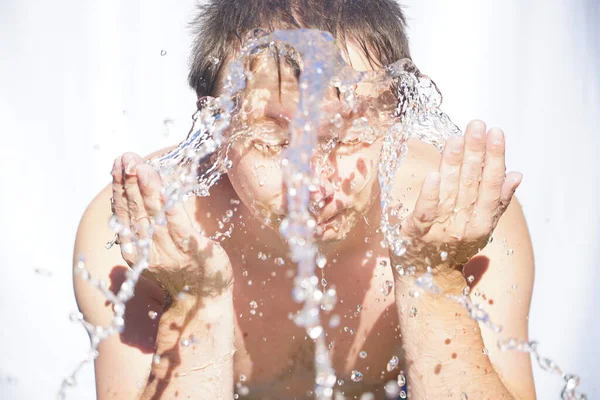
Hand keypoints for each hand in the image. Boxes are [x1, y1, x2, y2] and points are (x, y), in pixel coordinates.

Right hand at [111, 152, 232, 297]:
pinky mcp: (191, 249)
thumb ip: (145, 227)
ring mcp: (168, 251)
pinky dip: (166, 204)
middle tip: (125, 157)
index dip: (120, 188)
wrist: (203, 301)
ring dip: (144, 187)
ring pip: (152, 214)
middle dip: (129, 181)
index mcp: (135, 250)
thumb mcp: (157, 249)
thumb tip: (136, 196)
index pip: (124, 213)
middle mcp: (147, 250)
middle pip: (135, 210)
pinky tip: (161, 188)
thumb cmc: (182, 270)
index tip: (118, 165)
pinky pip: (176, 223)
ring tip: (139, 165)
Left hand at [395, 120, 521, 282]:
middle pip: (471, 184)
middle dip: (475, 152)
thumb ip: (498, 201)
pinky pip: (425, 211)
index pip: (491, 185)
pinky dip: (430, 194)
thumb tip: (516, 174)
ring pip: (450, 191)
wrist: (427, 277)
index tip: (497, 133)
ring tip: (457, 139)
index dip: (494, 158)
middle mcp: (464, 225)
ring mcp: (441, 229)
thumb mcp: (480, 226)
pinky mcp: (416, 232)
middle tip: (477, 125)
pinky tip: (434, 174)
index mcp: (482, 222)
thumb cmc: (454, 246)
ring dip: (454, 164)